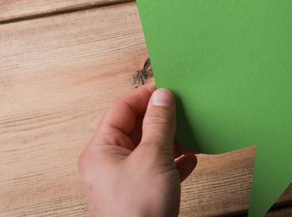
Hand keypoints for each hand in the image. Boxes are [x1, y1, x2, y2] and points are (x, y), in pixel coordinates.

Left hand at [78, 84, 196, 216]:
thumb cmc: (138, 210)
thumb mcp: (153, 157)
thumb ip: (159, 123)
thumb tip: (163, 96)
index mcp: (100, 150)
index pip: (121, 109)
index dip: (145, 96)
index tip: (168, 87)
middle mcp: (108, 163)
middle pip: (136, 129)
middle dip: (161, 119)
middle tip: (183, 109)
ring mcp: (124, 180)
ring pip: (148, 149)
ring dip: (171, 141)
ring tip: (190, 134)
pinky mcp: (140, 194)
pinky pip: (157, 170)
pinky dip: (174, 163)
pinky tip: (189, 161)